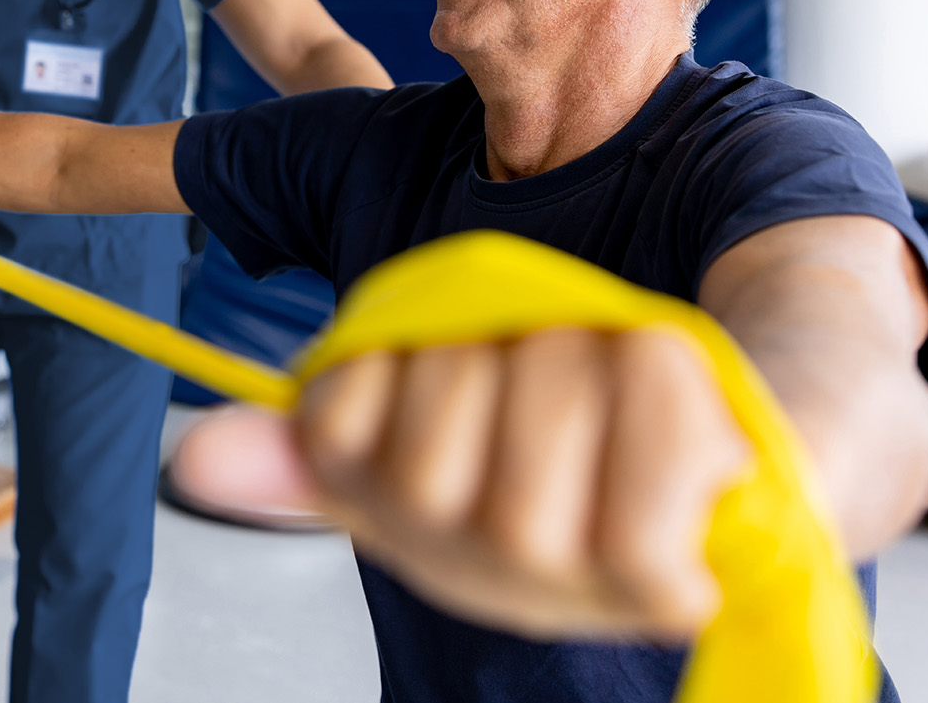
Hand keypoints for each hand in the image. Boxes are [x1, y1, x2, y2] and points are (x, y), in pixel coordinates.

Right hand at [219, 327, 749, 642]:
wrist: (733, 479)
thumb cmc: (564, 431)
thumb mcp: (417, 419)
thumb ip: (301, 442)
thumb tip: (194, 460)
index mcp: (392, 519)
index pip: (337, 416)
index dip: (399, 360)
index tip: (449, 375)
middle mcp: (458, 567)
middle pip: (457, 379)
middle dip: (514, 342)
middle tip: (557, 379)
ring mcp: (555, 585)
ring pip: (552, 377)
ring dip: (599, 354)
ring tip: (622, 402)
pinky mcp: (652, 585)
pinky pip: (643, 400)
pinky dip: (671, 394)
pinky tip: (687, 432)